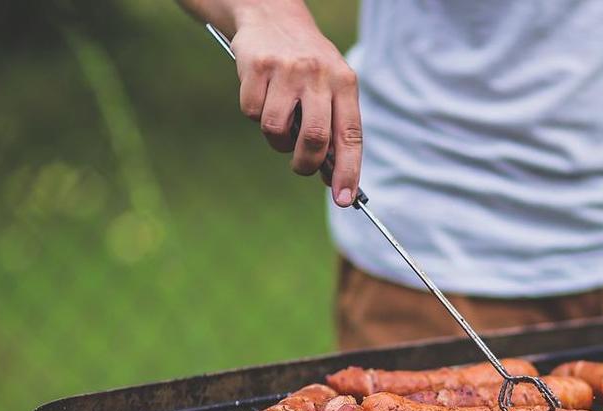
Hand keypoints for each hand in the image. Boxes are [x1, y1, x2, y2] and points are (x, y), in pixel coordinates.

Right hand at [231, 1, 361, 205]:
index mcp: (345, 83)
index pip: (350, 136)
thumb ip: (334, 128)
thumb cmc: (307, 66)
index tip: (344, 199)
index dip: (348, 172)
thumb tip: (332, 179)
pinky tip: (262, 94)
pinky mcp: (257, 66)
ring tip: (280, 121)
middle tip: (301, 166)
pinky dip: (254, 114)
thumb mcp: (330, 87)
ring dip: (276, 140)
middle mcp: (319, 75)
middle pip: (314, 140)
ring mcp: (287, 69)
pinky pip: (252, 113)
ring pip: (277, 130)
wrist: (272, 14)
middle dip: (306, 164)